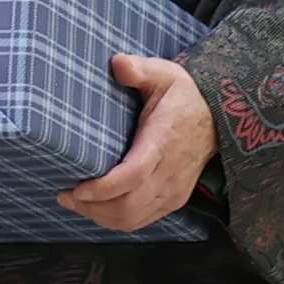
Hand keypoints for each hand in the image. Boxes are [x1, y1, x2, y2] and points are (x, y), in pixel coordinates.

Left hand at [58, 54, 211, 234]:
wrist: (218, 117)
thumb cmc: (184, 96)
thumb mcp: (164, 74)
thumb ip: (139, 69)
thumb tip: (117, 62)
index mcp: (162, 143)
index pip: (132, 176)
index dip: (102, 189)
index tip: (77, 188)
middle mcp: (169, 173)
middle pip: (128, 206)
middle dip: (92, 207)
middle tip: (66, 195)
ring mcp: (173, 190)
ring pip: (133, 218)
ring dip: (101, 217)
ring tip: (76, 203)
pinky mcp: (174, 199)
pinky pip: (142, 220)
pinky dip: (117, 220)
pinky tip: (98, 210)